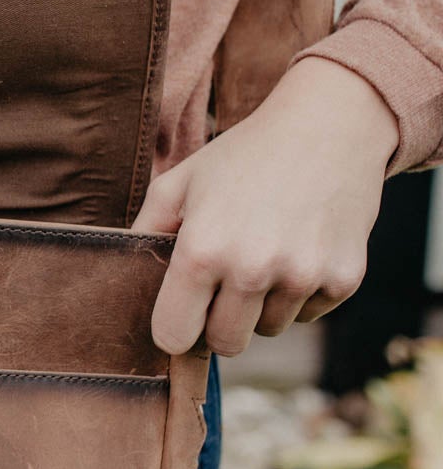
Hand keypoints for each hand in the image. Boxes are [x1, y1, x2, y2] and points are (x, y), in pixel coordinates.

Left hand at [132, 59, 399, 356]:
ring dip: (264, 305)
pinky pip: (309, 314)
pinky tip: (301, 247)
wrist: (330, 125)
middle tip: (227, 283)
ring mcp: (302, 276)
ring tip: (268, 252)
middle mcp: (251, 269)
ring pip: (270, 329)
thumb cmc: (245, 154)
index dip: (176, 329)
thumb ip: (147, 231)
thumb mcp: (182, 182)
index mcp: (201, 250)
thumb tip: (125, 276)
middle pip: (225, 344)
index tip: (184, 314)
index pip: (175, 338)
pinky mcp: (344, 278)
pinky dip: (302, 293)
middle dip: (221, 323)